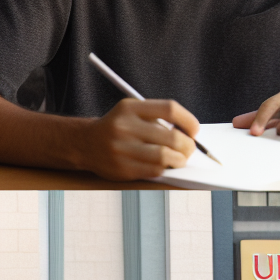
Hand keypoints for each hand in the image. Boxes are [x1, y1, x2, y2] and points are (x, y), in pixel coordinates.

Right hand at [82, 98, 197, 179]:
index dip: (189, 121)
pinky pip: (155, 171)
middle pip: (173, 137)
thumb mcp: (133, 112)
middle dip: (188, 146)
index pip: (170, 109)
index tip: (194, 130)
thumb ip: (159, 118)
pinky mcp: (122, 168)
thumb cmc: (118, 128)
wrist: (85, 143)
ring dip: (179, 160)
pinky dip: (163, 168)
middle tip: (188, 148)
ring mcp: (122, 148)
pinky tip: (160, 164)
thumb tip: (192, 134)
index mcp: (130, 108)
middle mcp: (124, 126)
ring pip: (166, 157)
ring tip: (177, 158)